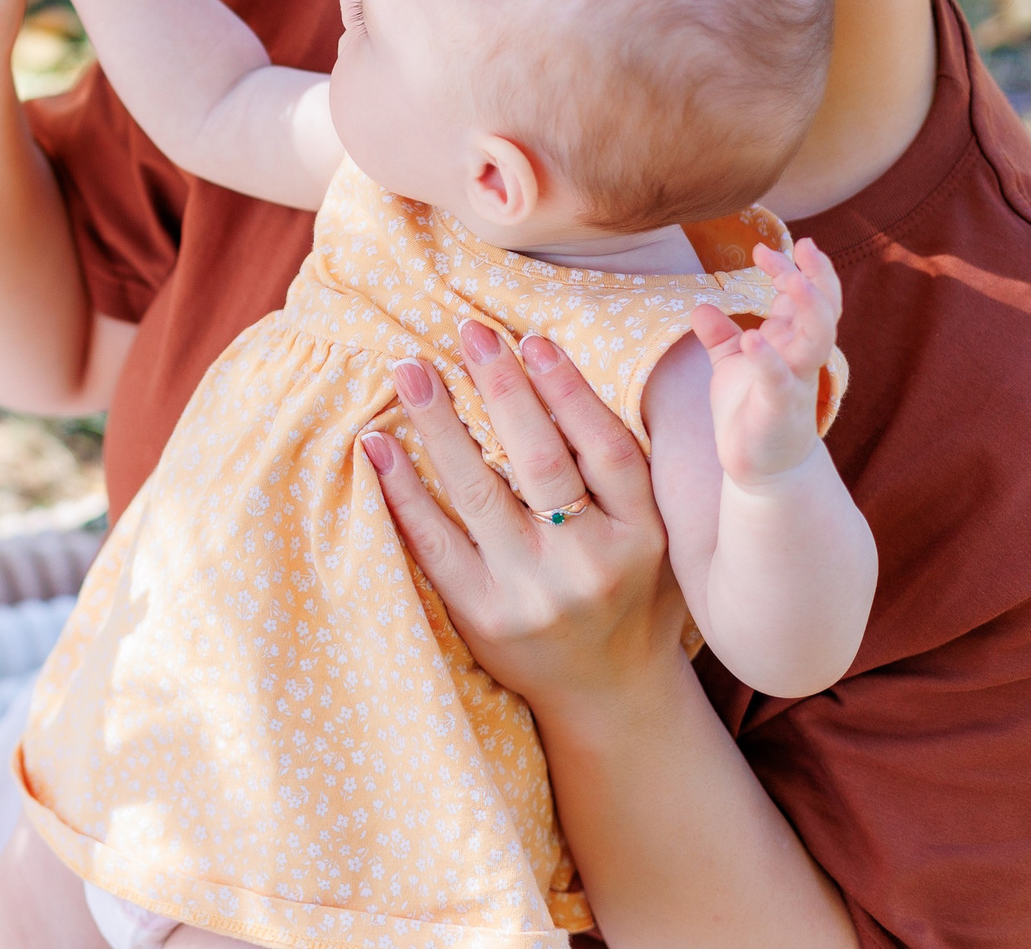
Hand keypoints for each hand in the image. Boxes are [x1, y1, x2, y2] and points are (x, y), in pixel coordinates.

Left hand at [361, 321, 687, 715]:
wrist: (610, 697)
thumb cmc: (630, 596)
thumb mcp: (653, 538)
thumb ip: (622, 473)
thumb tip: (561, 374)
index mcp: (643, 537)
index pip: (606, 449)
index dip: (569, 390)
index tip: (532, 339)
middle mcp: (591, 565)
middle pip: (540, 461)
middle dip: (501, 388)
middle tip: (467, 332)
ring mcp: (533, 593)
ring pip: (479, 493)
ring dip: (439, 424)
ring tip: (410, 370)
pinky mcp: (483, 617)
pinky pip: (433, 544)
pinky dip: (402, 492)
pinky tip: (377, 446)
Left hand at [692, 239, 840, 490]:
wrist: (761, 468)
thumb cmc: (749, 412)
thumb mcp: (731, 367)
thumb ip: (721, 336)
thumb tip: (701, 307)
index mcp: (791, 343)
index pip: (804, 297)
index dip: (792, 269)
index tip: (764, 247)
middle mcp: (801, 359)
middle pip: (822, 309)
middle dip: (814, 278)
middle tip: (797, 248)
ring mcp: (794, 384)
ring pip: (817, 340)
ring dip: (809, 308)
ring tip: (790, 280)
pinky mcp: (778, 412)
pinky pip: (779, 382)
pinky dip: (767, 360)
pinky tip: (751, 339)